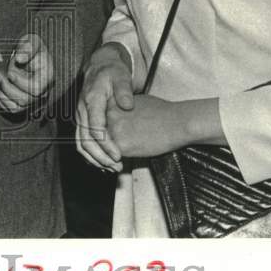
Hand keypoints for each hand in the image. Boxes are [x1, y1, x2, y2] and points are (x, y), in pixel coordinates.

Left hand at [0, 33, 53, 113]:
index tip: (10, 72)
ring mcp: (32, 99)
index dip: (21, 82)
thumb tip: (20, 58)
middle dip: (8, 87)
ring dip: (3, 93)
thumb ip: (28, 47)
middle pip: (25, 100)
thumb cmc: (30, 47)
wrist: (25, 55)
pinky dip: (1, 99)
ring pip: (17, 106)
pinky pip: (10, 108)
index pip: (36, 89)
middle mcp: (42, 92)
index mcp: (47, 78)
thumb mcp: (32, 41)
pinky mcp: (22, 104)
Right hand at [75, 42, 134, 171]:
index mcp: (91, 99)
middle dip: (100, 156)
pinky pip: (82, 141)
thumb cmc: (112, 72)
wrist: (99, 66)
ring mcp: (80, 115)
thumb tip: (127, 106)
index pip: (95, 127)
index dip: (105, 144)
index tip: (118, 155)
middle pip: (85, 139)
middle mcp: (82, 109)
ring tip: (112, 168)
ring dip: (95, 158)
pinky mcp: (82, 120)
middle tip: (116, 167)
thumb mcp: (121, 76)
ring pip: (81, 142)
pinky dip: (91, 154)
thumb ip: (124, 90)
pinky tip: (105, 161)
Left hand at [105, 95, 224, 157]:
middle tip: (100, 159)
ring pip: (98, 147)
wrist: (177, 122)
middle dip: (95, 148)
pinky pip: (109, 157)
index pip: (95, 120)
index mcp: (111, 102)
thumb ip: (121, 110)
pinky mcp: (120, 143)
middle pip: (93, 134)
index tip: (100, 144)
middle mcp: (108, 114)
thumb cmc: (162, 113)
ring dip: (101, 159)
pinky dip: (111, 164)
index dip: (95, 134)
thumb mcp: (136, 103)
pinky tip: (118, 167)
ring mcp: (113, 128)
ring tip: (109, 166)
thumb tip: (117, 121)